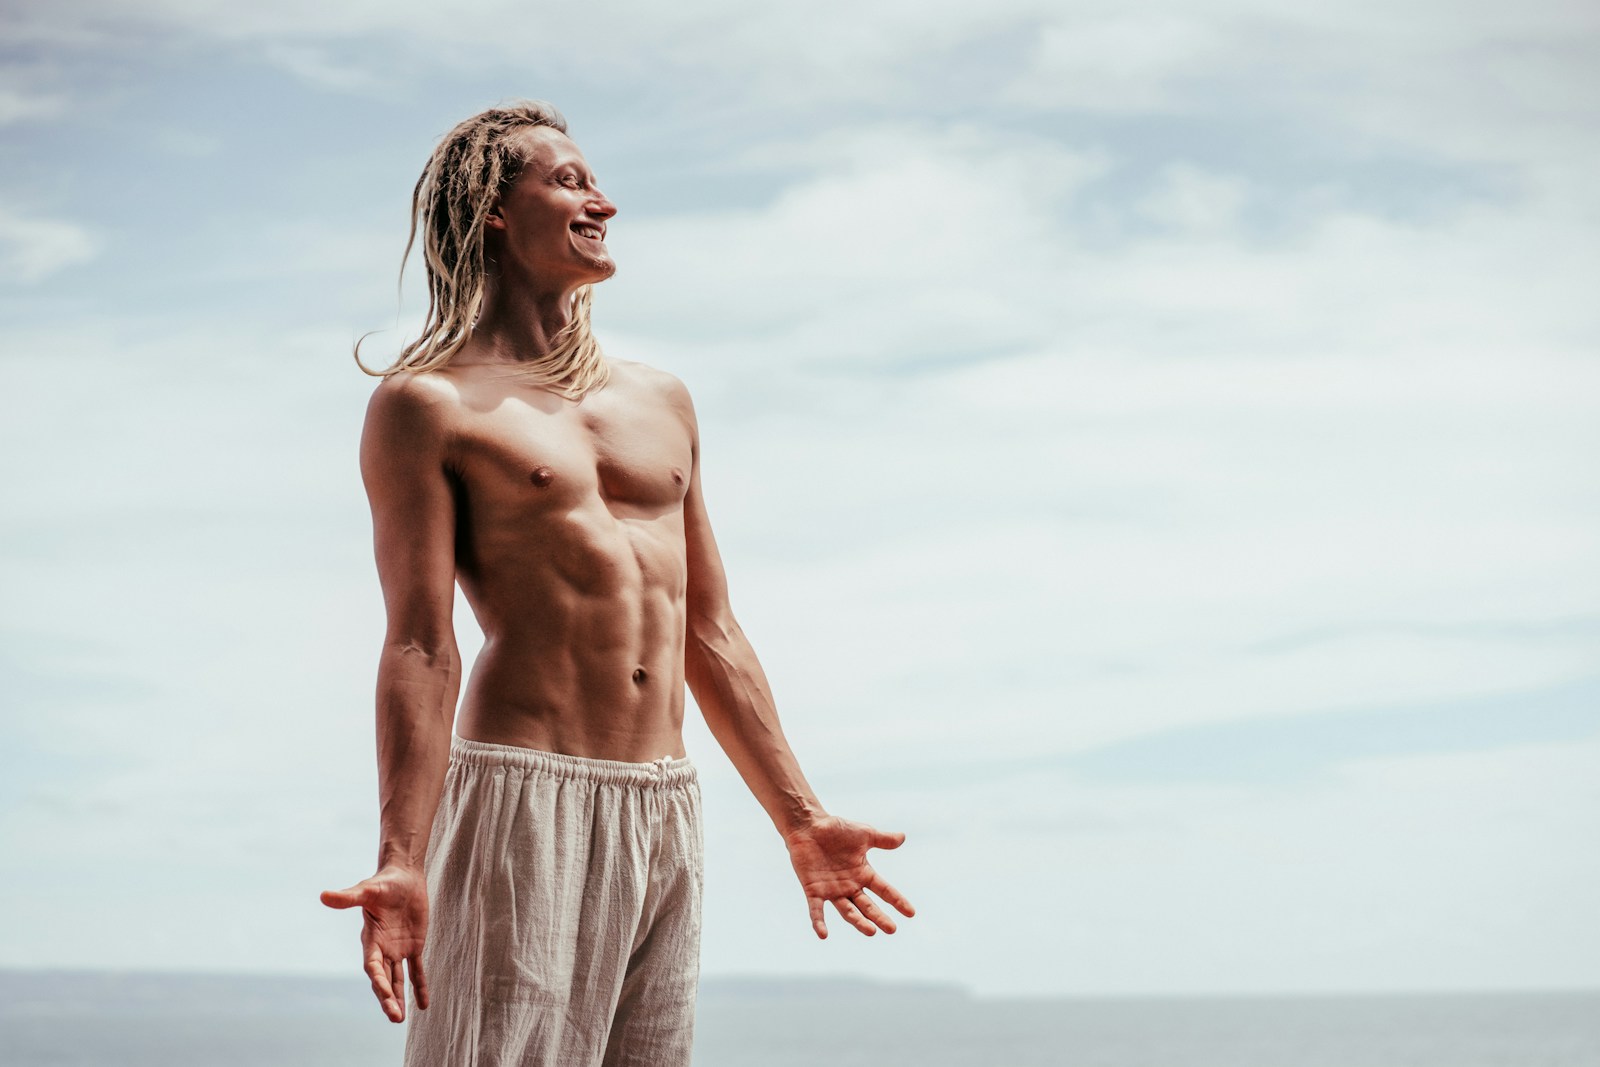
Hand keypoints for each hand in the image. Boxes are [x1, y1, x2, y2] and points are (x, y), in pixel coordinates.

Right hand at [320, 865, 429, 1022]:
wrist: (402, 876)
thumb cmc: (383, 882)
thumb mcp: (367, 890)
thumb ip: (348, 897)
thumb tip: (323, 896)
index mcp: (371, 939)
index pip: (373, 965)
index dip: (379, 979)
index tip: (385, 993)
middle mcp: (383, 949)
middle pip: (384, 978)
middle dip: (388, 998)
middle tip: (395, 1018)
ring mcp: (398, 949)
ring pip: (397, 979)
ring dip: (399, 998)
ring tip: (400, 1019)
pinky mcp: (414, 945)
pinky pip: (417, 970)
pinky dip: (420, 986)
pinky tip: (424, 1004)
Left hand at [784, 815, 914, 938]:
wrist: (809, 826)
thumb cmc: (836, 829)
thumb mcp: (864, 834)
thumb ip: (883, 839)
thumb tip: (903, 837)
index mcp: (863, 874)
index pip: (884, 890)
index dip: (897, 901)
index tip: (911, 913)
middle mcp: (849, 886)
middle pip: (867, 905)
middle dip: (878, 917)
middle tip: (891, 929)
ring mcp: (831, 890)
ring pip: (847, 910)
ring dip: (857, 921)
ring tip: (871, 931)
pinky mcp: (813, 890)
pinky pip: (816, 909)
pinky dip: (818, 922)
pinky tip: (823, 934)